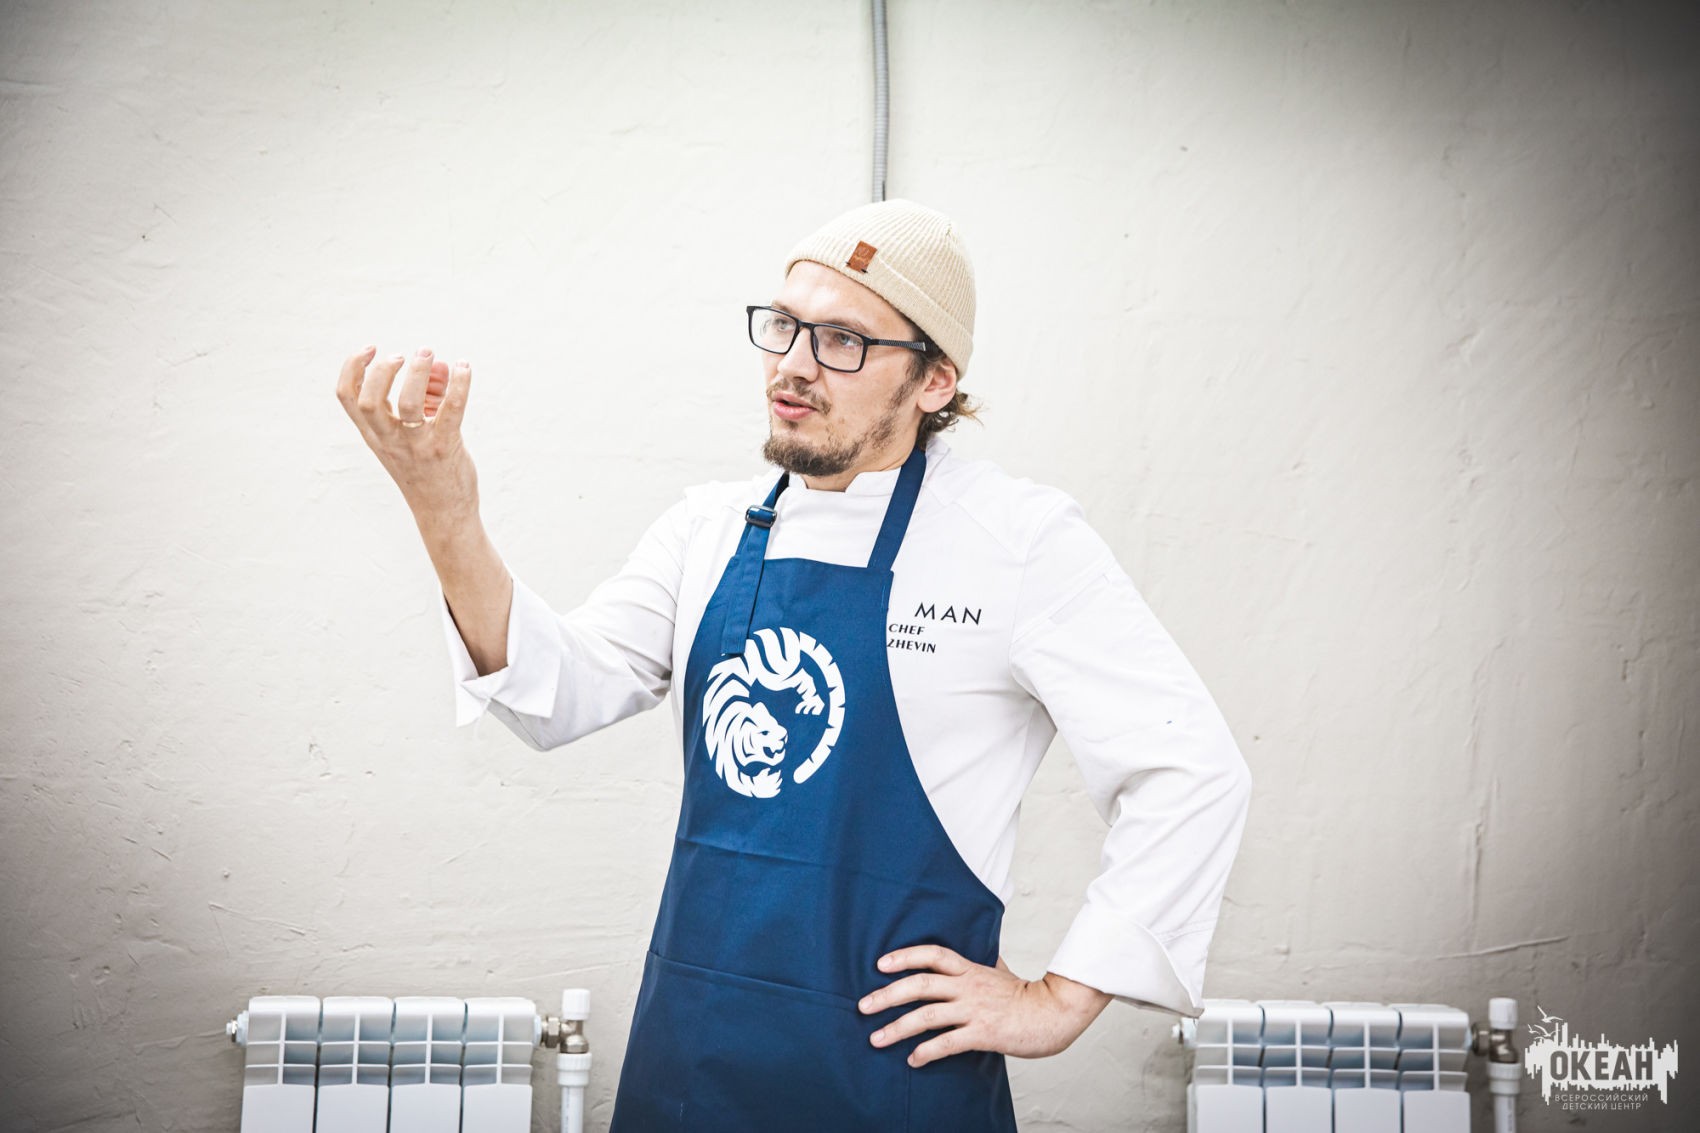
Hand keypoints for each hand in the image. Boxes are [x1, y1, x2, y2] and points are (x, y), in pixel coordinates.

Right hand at [336, 346, 479, 526]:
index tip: (371, 349)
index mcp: (374, 434)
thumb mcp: (409, 438)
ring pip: (408, 403)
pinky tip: (464, 368)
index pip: (346, 397)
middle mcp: (390, 440)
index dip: (352, 367)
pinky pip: (451, 411)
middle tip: (402, 356)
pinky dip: (459, 384)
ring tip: (428, 354)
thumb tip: (441, 365)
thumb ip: (423, 400)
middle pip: (368, 400)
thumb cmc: (426, 471)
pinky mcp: (445, 449)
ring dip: (418, 372)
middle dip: (382, 370)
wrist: (443, 513)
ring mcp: (417, 445)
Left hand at [857, 944, 1111, 1067]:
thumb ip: (986, 963)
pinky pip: (948, 1043)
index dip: (905, 955)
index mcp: (971, 969)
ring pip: (927, 1016)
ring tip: (876, 1039)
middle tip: (863, 1006)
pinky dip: (927, 1051)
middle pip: (920, 984)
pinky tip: (912, 1059)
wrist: (1055, 1014)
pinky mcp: (983, 1034)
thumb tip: (983, 952)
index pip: (933, 954)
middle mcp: (968, 986)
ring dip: (897, 1028)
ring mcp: (975, 1010)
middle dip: (887, 994)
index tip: (880, 963)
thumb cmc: (1029, 996)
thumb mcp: (1002, 972)